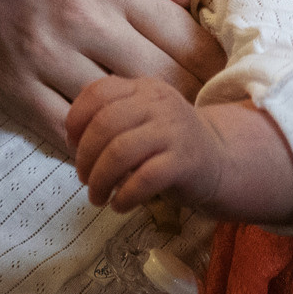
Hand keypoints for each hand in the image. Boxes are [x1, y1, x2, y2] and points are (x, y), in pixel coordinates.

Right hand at [0, 0, 222, 148]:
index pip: (191, 45)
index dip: (213, 70)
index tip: (217, 79)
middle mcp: (85, 20)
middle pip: (164, 85)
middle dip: (189, 104)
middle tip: (197, 112)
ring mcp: (46, 57)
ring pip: (120, 112)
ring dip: (144, 126)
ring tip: (159, 129)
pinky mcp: (13, 86)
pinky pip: (67, 131)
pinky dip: (94, 141)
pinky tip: (108, 136)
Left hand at [68, 77, 224, 211]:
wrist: (221, 160)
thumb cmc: (168, 144)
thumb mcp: (141, 119)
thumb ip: (109, 119)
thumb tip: (72, 140)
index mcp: (143, 88)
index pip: (98, 92)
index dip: (76, 120)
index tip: (71, 145)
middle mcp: (159, 104)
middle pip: (105, 124)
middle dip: (85, 156)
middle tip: (84, 179)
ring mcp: (174, 131)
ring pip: (120, 152)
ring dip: (100, 180)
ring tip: (97, 196)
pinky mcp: (184, 162)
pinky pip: (144, 179)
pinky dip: (124, 196)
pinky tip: (119, 205)